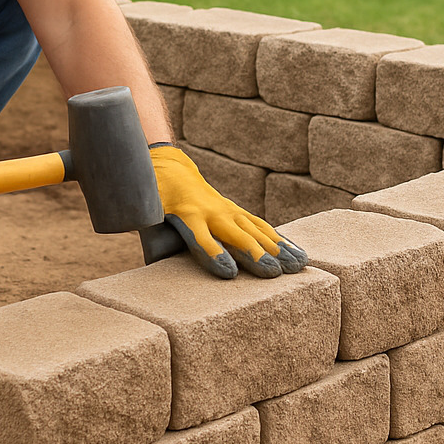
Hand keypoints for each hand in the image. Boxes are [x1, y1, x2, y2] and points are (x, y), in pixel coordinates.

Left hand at [149, 143, 308, 279]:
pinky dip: (281, 241)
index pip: (201, 238)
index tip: (229, 272)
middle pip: (236, 235)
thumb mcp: (146, 211)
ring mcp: (228, 210)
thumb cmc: (155, 198)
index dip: (214, 255)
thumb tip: (144, 253)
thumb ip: (147, 229)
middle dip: (255, 254)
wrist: (172, 170)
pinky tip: (298, 254)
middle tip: (273, 273)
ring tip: (296, 266)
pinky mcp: (238, 212)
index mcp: (186, 214)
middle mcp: (212, 212)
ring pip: (256, 230)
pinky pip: (262, 227)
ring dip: (277, 248)